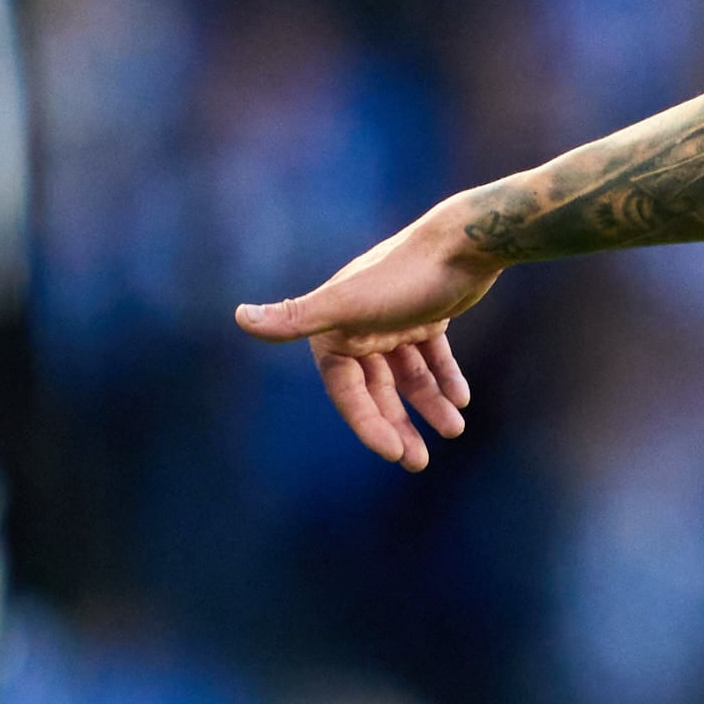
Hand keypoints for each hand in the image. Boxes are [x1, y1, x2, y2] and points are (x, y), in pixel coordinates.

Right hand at [237, 204, 491, 471]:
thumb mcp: (347, 303)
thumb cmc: (404, 275)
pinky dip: (446, 379)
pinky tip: (461, 400)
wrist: (464, 241)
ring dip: (429, 405)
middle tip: (418, 462)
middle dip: (398, 425)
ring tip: (455, 429)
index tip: (393, 453)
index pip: (346, 390)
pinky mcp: (429, 314)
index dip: (366, 424)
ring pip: (409, 376)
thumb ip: (296, 318)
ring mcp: (396, 320)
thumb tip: (239, 317)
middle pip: (378, 390)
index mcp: (337, 327)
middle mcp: (362, 325)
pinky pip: (434, 357)